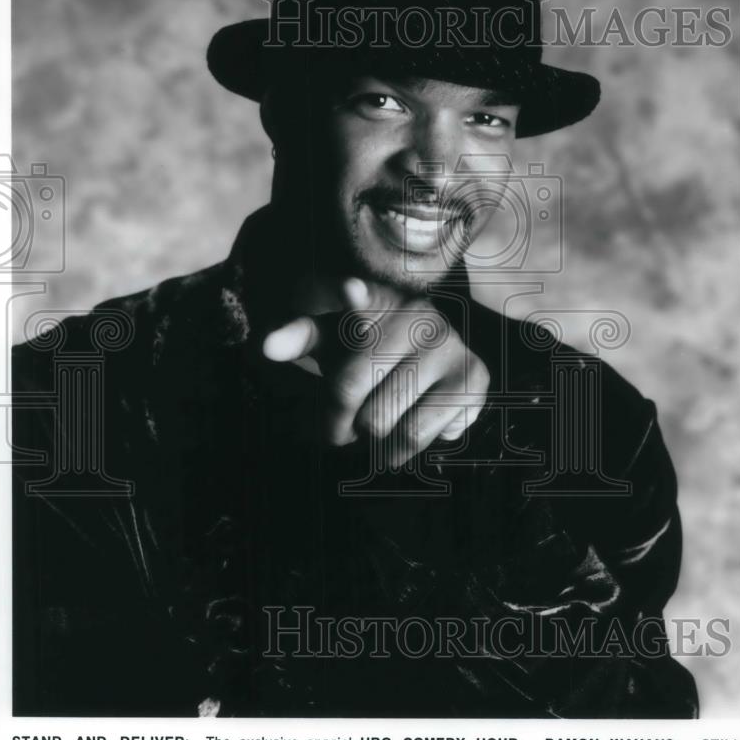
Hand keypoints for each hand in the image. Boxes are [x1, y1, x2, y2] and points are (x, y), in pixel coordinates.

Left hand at [262, 278, 489, 466]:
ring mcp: (448, 345)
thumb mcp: (331, 339)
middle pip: (347, 388)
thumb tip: (267, 346)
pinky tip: (403, 425)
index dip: (351, 293)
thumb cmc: (369, 351)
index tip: (349, 290)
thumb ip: (300, 337)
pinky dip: (398, 449)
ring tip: (372, 423)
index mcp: (376, 298)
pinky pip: (414, 435)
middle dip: (334, 419)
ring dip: (367, 439)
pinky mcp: (473, 378)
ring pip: (381, 422)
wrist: (429, 361)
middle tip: (338, 425)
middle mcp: (416, 315)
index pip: (361, 293)